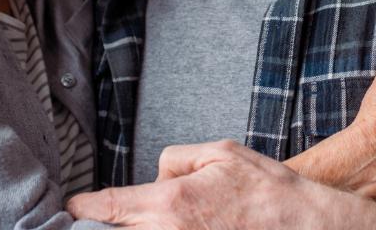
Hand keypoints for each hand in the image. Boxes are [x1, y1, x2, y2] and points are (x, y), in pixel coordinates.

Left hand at [67, 140, 375, 229]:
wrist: (304, 226)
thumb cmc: (266, 191)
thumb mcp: (220, 152)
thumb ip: (175, 159)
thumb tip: (156, 176)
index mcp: (170, 202)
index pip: (105, 207)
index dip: (81, 208)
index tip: (71, 207)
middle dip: (102, 225)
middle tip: (92, 219)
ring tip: (126, 224)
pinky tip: (164, 227)